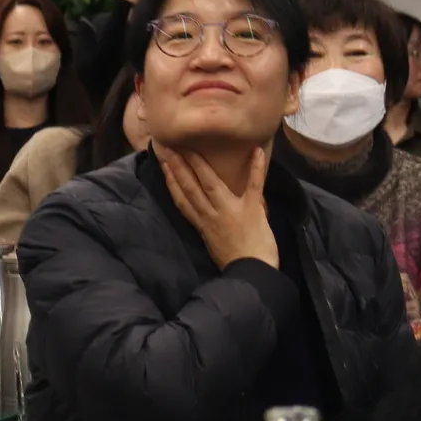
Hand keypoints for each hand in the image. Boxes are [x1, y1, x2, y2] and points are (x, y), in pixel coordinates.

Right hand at [158, 146, 278, 269]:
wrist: (252, 274)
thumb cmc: (235, 262)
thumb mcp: (215, 243)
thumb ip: (211, 225)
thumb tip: (209, 211)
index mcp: (202, 224)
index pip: (182, 199)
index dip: (171, 181)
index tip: (164, 164)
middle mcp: (211, 214)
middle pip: (190, 187)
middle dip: (178, 166)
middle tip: (168, 146)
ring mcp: (230, 210)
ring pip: (210, 183)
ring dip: (199, 164)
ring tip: (191, 146)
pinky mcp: (251, 209)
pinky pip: (253, 185)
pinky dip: (255, 168)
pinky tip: (256, 151)